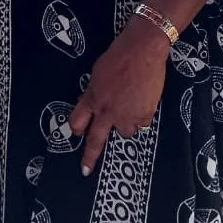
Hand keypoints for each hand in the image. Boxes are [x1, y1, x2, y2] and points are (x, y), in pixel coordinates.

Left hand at [69, 16, 170, 175]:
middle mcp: (106, 111)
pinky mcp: (144, 115)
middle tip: (85, 170)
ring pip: (125, 132)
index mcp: (92, 98)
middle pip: (95, 139)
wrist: (142, 52)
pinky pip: (143, 123)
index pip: (78, 121)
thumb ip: (96, 91)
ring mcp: (125, 116)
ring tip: (132, 106)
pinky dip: (144, 115)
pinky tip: (145, 101)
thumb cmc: (118, 55)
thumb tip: (97, 100)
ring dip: (127, 124)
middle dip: (90, 157)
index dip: (77, 129)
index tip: (77, 135)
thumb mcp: (99, 73)